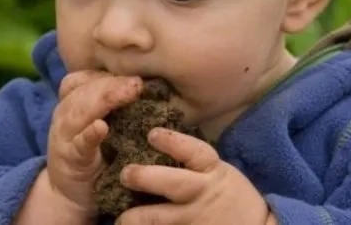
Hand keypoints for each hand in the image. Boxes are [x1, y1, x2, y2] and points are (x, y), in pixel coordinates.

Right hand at [46, 71, 142, 215]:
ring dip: (104, 100)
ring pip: (79, 112)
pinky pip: (79, 144)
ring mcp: (65, 137)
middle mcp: (64, 115)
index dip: (105, 74)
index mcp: (71, 104)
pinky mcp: (70, 159)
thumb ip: (112, 105)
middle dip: (112, 84)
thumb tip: (145, 85)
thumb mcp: (98, 123)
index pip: (82, 79)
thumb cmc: (92, 153)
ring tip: (128, 93)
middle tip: (138, 83)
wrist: (69, 194)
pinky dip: (89, 134)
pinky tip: (101, 128)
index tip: (132, 71)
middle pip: (84, 92)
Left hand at [115, 127, 272, 224]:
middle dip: (146, 178)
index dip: (173, 142)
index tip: (152, 133)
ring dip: (136, 218)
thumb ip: (194, 162)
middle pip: (173, 184)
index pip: (194, 152)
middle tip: (125, 174)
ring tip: (120, 219)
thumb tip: (156, 140)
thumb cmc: (231, 195)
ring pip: (160, 218)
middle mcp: (201, 194)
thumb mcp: (219, 172)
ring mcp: (194, 219)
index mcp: (212, 171)